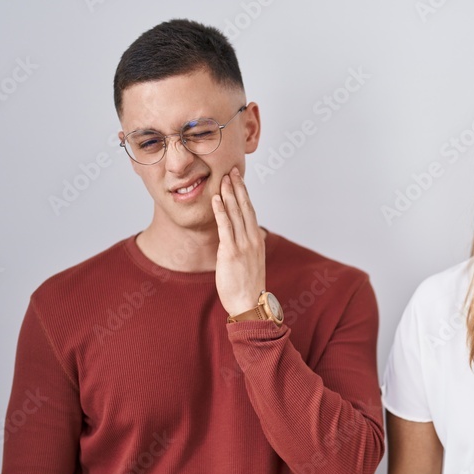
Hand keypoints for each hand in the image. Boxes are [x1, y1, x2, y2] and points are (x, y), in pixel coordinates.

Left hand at [212, 166, 265, 315]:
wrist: (249, 303)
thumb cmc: (247, 286)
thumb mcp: (250, 262)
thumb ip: (245, 247)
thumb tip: (237, 239)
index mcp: (257, 240)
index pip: (250, 211)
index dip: (244, 194)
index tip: (239, 179)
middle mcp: (252, 239)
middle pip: (245, 207)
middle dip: (238, 187)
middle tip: (232, 170)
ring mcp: (243, 245)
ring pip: (236, 213)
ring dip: (229, 194)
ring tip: (224, 178)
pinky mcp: (230, 252)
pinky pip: (225, 227)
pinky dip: (221, 211)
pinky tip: (216, 198)